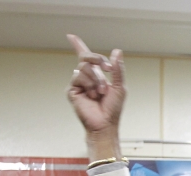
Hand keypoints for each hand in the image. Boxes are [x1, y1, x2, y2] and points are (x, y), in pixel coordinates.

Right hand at [67, 35, 125, 159]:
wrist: (105, 123)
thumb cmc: (112, 108)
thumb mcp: (119, 86)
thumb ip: (117, 69)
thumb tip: (116, 51)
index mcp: (96, 75)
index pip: (85, 57)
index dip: (77, 45)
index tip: (71, 36)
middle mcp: (85, 77)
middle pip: (86, 57)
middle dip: (98, 61)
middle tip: (107, 70)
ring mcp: (78, 83)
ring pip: (84, 67)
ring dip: (97, 78)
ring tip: (100, 92)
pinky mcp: (72, 90)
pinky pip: (78, 77)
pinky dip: (89, 85)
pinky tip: (92, 96)